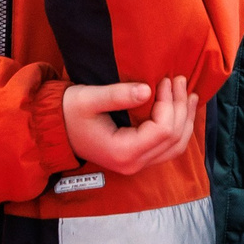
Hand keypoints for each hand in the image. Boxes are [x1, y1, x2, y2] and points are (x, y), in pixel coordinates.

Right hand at [62, 79, 195, 175]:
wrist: (55, 129)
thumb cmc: (69, 111)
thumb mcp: (89, 99)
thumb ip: (118, 95)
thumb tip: (148, 90)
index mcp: (123, 152)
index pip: (162, 130)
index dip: (169, 103)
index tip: (164, 80)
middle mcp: (133, 164)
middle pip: (174, 139)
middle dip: (181, 108)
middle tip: (179, 79)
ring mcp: (136, 164)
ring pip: (175, 146)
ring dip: (185, 119)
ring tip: (188, 93)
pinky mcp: (137, 158)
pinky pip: (167, 148)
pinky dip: (178, 128)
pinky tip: (181, 109)